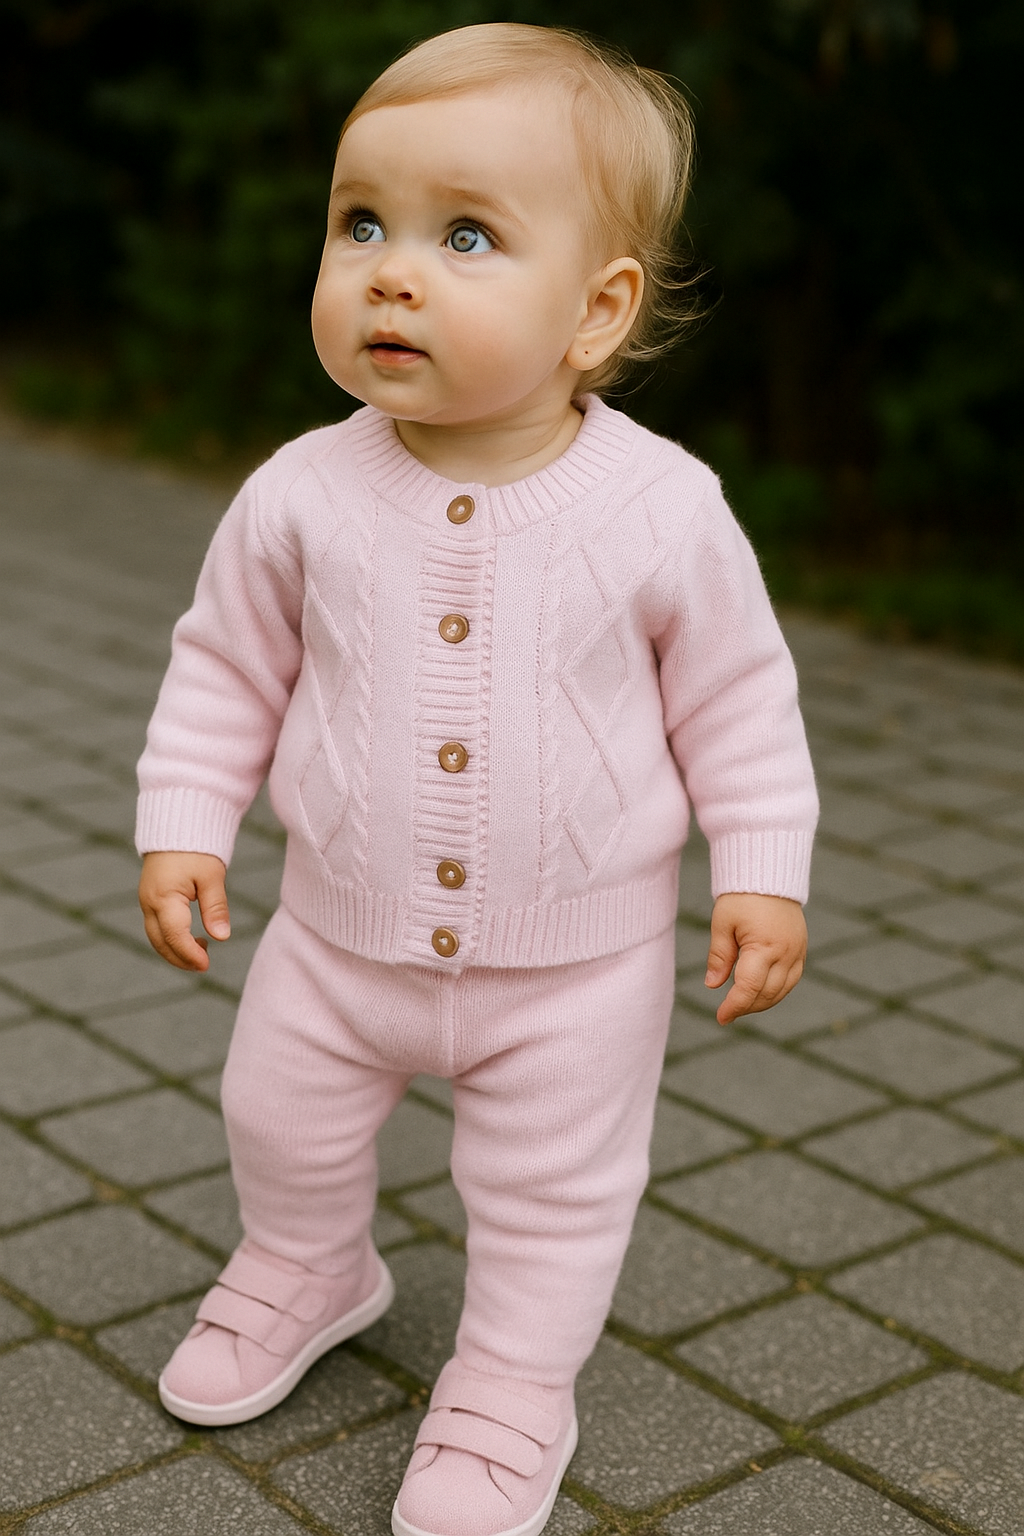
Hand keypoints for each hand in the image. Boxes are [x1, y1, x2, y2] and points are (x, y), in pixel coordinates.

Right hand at [139, 851, 230, 970]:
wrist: (176, 825)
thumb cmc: (196, 848)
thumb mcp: (211, 876)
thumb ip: (215, 907)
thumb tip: (221, 937)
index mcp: (163, 897)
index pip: (174, 935)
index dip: (189, 954)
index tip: (206, 965)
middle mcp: (149, 902)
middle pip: (160, 942)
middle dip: (180, 958)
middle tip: (204, 966)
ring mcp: (146, 901)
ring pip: (156, 937)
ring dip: (175, 951)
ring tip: (202, 954)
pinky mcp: (150, 899)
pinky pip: (156, 927)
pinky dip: (171, 939)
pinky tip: (193, 940)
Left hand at [705, 892, 806, 1024]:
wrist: (769, 873)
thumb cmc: (742, 896)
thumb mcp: (723, 923)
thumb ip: (719, 956)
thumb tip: (713, 985)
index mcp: (765, 946)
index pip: (749, 987)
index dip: (734, 1006)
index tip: (721, 1018)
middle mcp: (786, 953)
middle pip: (767, 993)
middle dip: (747, 1007)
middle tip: (728, 1013)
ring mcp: (798, 951)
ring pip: (782, 990)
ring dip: (762, 1002)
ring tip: (741, 1005)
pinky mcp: (801, 948)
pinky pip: (792, 979)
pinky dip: (777, 990)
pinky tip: (761, 992)